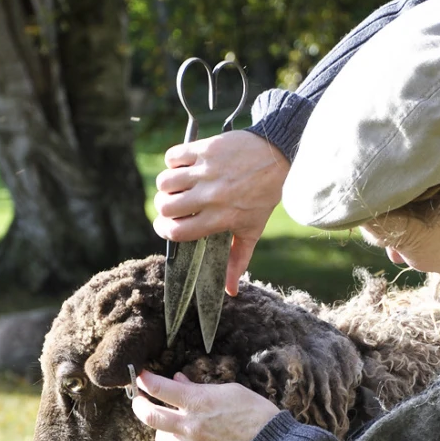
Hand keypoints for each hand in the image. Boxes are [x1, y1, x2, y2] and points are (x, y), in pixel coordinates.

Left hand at [131, 371, 281, 440]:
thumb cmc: (255, 414)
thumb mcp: (229, 391)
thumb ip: (199, 387)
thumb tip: (179, 381)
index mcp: (197, 403)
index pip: (158, 388)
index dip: (145, 380)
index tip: (142, 376)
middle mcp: (189, 426)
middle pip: (148, 416)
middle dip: (139, 405)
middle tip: (140, 400)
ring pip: (160, 439)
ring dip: (161, 429)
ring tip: (169, 424)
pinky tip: (194, 438)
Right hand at [154, 131, 288, 294]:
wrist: (276, 156)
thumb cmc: (263, 196)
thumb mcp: (253, 229)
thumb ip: (238, 260)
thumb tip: (230, 291)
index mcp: (219, 218)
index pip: (177, 232)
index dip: (164, 231)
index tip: (166, 227)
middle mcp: (210, 196)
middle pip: (165, 207)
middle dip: (163, 208)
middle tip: (172, 205)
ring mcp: (206, 172)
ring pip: (164, 182)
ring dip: (166, 185)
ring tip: (177, 185)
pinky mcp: (205, 149)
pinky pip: (173, 157)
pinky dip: (173, 161)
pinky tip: (185, 166)